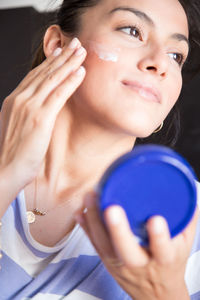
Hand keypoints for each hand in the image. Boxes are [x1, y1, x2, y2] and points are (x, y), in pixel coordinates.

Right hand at [0, 38, 85, 191]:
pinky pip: (58, 94)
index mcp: (14, 100)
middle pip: (44, 73)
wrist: (4, 169)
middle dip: (63, 57)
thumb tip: (37, 109)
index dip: (50, 63)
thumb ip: (25, 113)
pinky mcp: (41, 118)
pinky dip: (70, 81)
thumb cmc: (12, 153)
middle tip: (76, 44)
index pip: (34, 76)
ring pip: (53, 79)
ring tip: (81, 52)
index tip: (61, 53)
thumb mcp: (16, 126)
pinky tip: (80, 72)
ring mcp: (30, 107)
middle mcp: (20, 99)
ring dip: (69, 63)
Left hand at [75, 191, 197, 299]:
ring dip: (94, 221)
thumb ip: (185, 221)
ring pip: (104, 246)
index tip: (156, 220)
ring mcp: (119, 264)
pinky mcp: (106, 261)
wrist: (155, 295)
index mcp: (163, 260)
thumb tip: (189, 195)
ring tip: (90, 198)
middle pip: (126, 251)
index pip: (163, 251)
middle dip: (118, 230)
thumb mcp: (184, 246)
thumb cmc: (169, 266)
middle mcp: (140, 264)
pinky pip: (94, 245)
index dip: (159, 237)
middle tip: (111, 207)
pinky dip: (85, 228)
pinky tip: (80, 212)